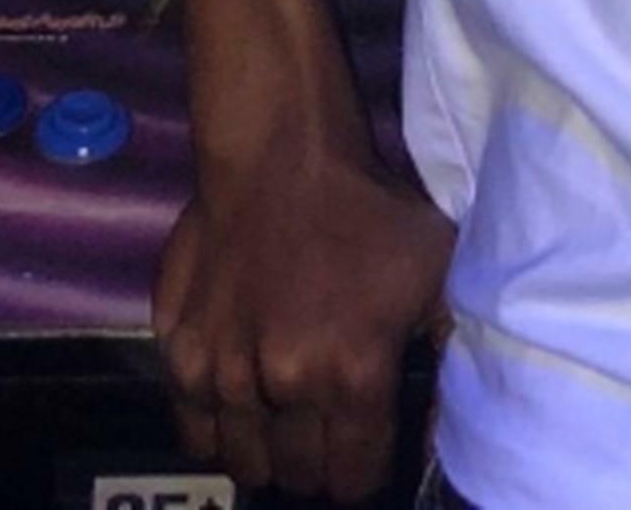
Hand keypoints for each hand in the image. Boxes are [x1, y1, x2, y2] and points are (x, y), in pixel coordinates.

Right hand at [155, 127, 455, 499]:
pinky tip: (238, 408)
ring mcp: (223, 374)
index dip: (365, 473)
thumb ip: (449, 342)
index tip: (366, 456)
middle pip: (299, 475)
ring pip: (245, 461)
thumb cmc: (368, 205)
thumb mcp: (437, 264)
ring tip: (283, 426)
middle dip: (317, 465)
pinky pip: (193, 428)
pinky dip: (217, 429)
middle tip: (326, 434)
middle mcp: (285, 386)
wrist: (282, 152)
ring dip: (268, 451)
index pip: (355, 477)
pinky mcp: (178, 352)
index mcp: (354, 374)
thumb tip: (453, 416)